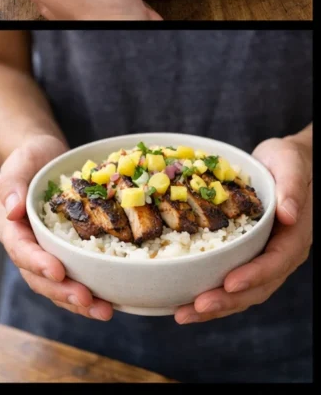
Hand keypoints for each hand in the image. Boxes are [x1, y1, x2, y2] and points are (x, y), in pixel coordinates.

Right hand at [0, 132, 113, 321]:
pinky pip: (75, 277)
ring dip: (79, 302)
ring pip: (58, 286)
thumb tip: (12, 210)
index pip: (21, 250)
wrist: (45, 157)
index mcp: (13, 228)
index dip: (38, 263)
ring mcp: (48, 253)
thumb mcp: (19, 163)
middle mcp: (29, 247)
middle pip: (40, 278)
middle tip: (86, 298)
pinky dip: (91, 291)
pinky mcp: (66, 254)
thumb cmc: (29, 159)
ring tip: (104, 310)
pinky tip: (111, 300)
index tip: (57, 271)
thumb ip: (11, 185)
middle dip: (63, 292)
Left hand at [175, 133, 311, 323]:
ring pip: (241, 291)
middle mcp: (279, 254)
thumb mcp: (291, 166)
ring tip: (182, 313)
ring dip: (214, 305)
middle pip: (255, 287)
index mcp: (293, 238)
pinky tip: (184, 297)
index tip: (228, 284)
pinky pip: (229, 277)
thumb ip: (292, 189)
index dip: (252, 276)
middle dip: (225, 301)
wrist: (284, 162)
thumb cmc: (289, 162)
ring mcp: (262, 257)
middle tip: (193, 307)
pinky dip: (210, 289)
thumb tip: (289, 214)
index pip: (274, 263)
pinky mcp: (246, 254)